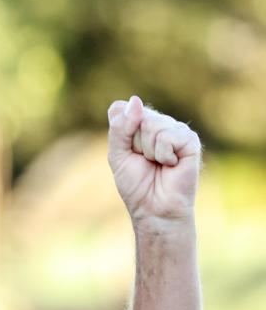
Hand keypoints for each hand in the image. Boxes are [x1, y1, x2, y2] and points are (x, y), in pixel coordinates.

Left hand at [107, 96, 201, 228]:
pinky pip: (168, 136)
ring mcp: (176, 131)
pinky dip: (163, 154)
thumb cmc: (136, 185)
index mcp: (140, 126)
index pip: (122, 110)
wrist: (154, 209)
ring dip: (149, 151)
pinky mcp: (190, 140)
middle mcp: (159, 124)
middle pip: (138, 117)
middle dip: (134, 144)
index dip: (120, 133)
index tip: (127, 153)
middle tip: (144, 161)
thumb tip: (135, 100)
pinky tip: (171, 164)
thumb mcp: (117, 156)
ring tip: (158, 164)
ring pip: (152, 125)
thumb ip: (119, 128)